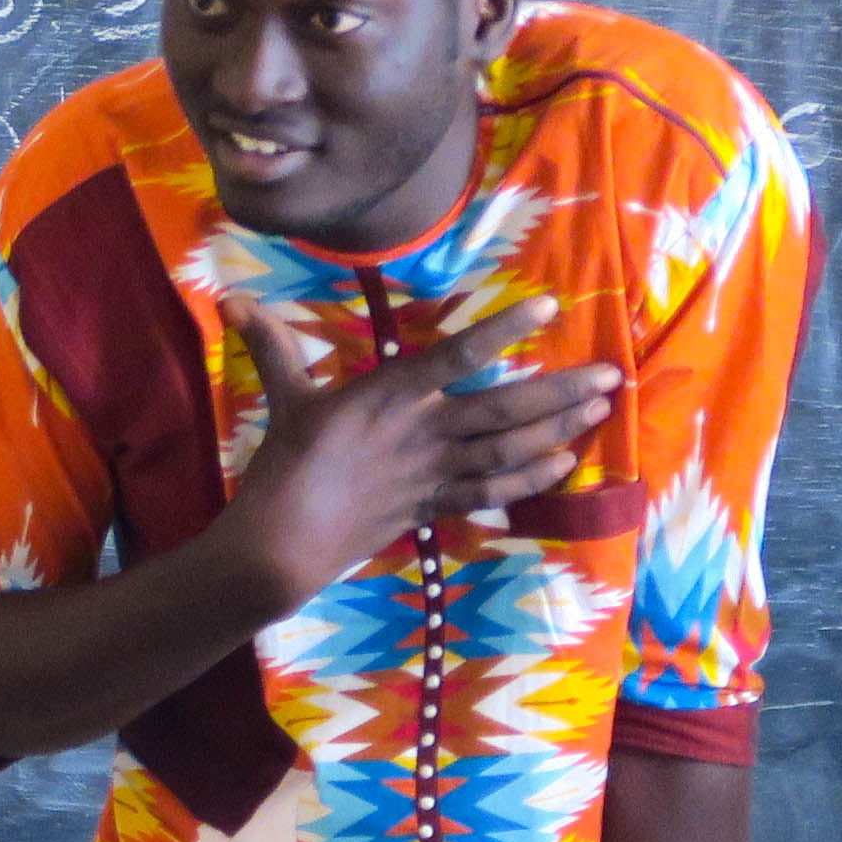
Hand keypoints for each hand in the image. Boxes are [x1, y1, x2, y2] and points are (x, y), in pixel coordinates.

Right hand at [224, 294, 619, 605]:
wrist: (283, 545)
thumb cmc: (282, 468)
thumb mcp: (283, 398)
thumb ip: (271, 344)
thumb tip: (228, 296)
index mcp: (387, 395)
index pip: (456, 355)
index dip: (504, 329)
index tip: (549, 306)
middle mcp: (422, 431)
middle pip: (505, 408)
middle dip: (562, 390)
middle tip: (612, 374)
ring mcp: (433, 472)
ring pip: (509, 448)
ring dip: (559, 429)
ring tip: (600, 409)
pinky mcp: (434, 505)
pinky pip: (492, 489)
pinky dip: (530, 476)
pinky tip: (563, 462)